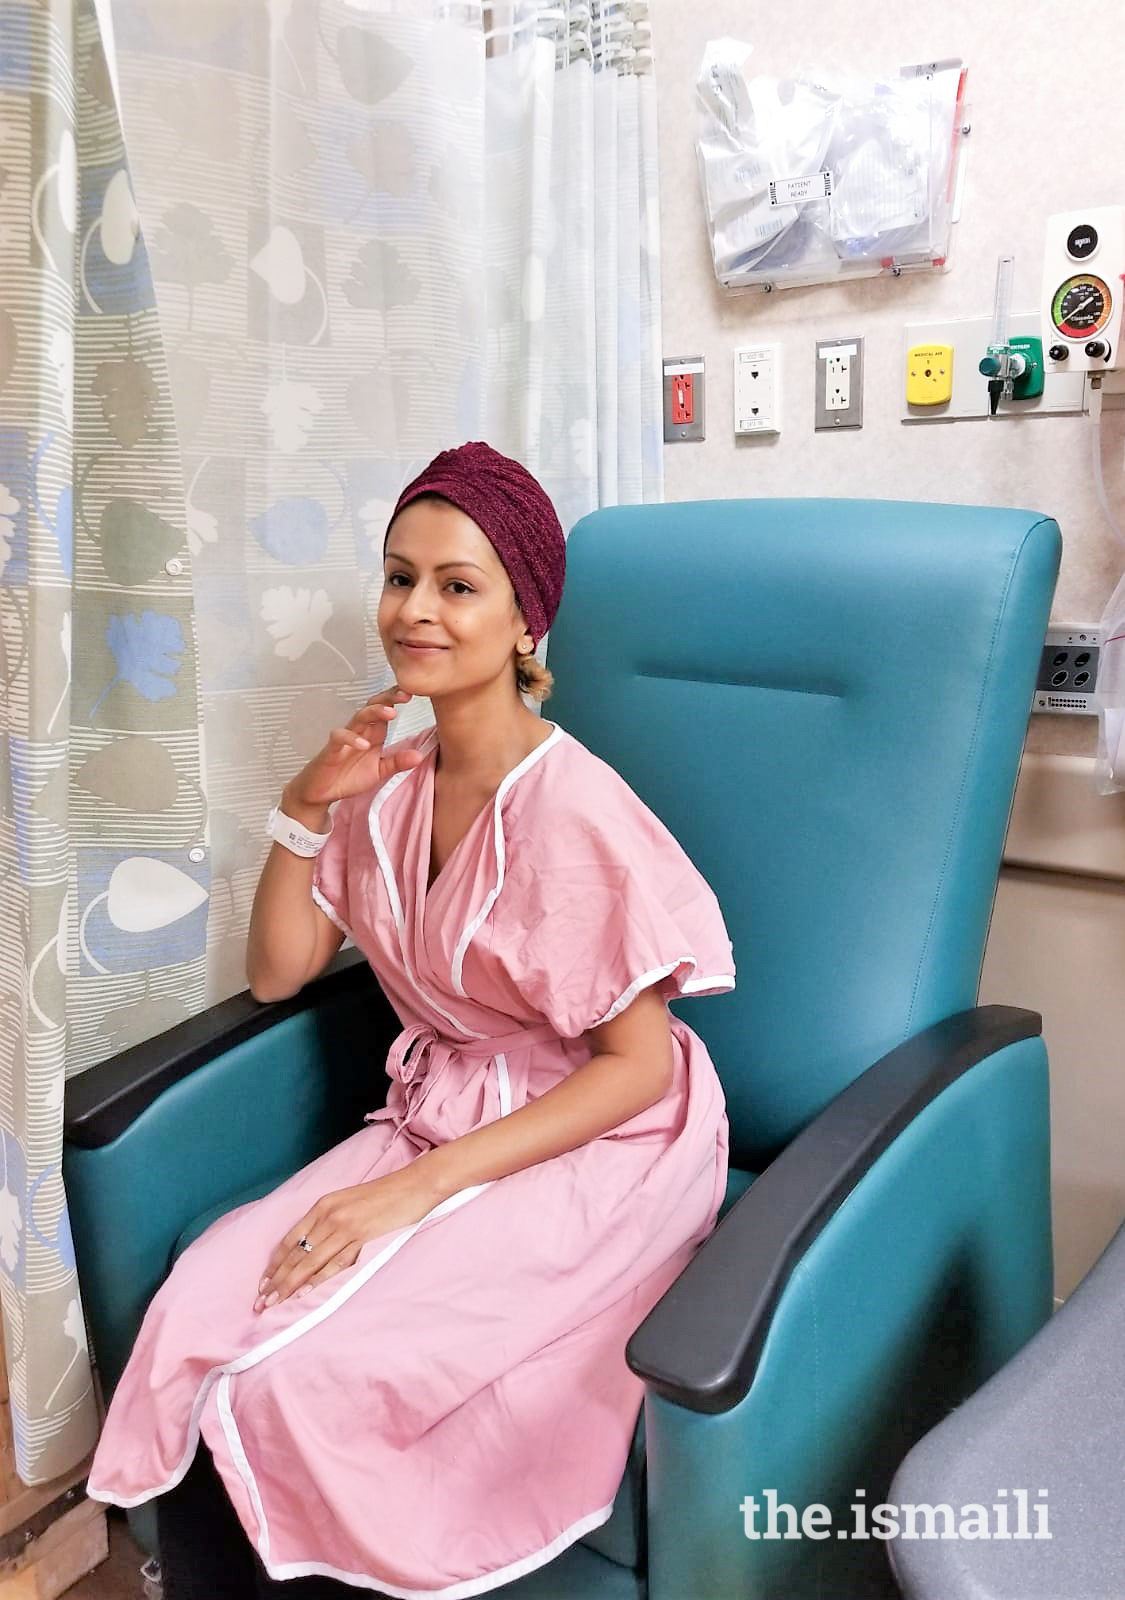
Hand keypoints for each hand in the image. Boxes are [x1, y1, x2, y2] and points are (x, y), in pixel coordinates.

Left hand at [253, 1165, 440, 1311]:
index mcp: (324, 1205)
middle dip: (276, 1280)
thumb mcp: (350, 1203)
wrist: (415, 1184)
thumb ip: (331, 1221)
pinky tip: (305, 1293)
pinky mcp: (362, 1236)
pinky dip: (319, 1279)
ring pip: (310, 1260)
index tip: (264, 1283)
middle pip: (296, 1253)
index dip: (275, 1264)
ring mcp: (345, 1226)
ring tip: (275, 1303)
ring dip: (290, 1284)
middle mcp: (329, 1215)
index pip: (290, 1240)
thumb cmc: (386, 1195)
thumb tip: (315, 1248)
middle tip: (261, 1302)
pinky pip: (336, 1262)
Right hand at [284, 686, 423, 814]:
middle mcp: (359, 732)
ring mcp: (344, 739)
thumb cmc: (348, 777)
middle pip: (373, 707)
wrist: (321, 792)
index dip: (396, 699)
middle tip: (405, 695)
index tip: (412, 693)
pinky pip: (339, 738)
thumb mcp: (379, 772)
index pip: (384, 709)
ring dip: (373, 713)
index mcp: (372, 733)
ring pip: (358, 718)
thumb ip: (397, 762)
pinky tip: (364, 744)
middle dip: (388, 699)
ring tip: (390, 713)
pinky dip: (351, 739)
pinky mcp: (331, 750)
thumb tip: (419, 756)